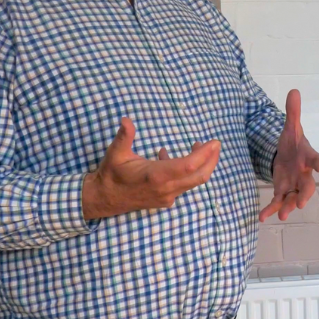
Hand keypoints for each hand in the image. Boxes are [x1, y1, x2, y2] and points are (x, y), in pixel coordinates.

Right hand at [81, 117, 220, 219]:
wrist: (103, 199)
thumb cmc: (110, 175)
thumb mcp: (115, 153)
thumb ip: (124, 136)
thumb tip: (126, 119)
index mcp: (156, 176)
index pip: (189, 166)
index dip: (205, 154)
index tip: (214, 142)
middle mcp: (165, 188)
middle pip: (199, 176)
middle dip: (211, 160)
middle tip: (216, 144)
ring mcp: (167, 196)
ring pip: (193, 182)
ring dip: (200, 165)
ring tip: (198, 146)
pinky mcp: (165, 199)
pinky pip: (183, 185)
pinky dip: (186, 171)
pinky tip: (169, 156)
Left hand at [260, 89, 318, 221]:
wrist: (288, 155)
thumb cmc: (294, 143)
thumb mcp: (292, 127)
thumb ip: (293, 113)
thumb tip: (294, 90)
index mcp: (308, 157)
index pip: (316, 159)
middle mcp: (304, 174)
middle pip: (308, 186)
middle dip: (305, 195)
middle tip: (302, 203)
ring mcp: (294, 185)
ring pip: (293, 198)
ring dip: (288, 206)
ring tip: (282, 215)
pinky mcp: (282, 191)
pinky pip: (277, 202)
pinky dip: (271, 210)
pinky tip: (262, 218)